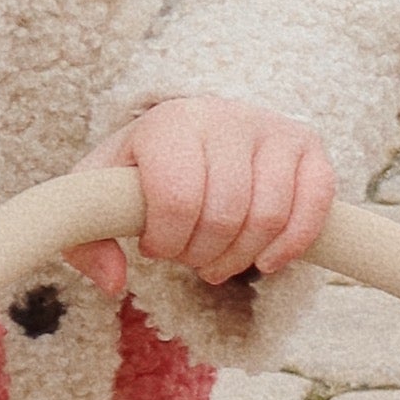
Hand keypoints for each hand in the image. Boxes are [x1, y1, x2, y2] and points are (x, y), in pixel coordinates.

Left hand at [86, 98, 338, 301]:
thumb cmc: (148, 167)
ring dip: (242, 258)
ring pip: (269, 217)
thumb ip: (85, 238)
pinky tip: (266, 260)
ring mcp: (273, 129)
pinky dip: (291, 245)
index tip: (154, 247)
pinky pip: (315, 206)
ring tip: (220, 261)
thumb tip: (113, 283)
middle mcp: (225, 116)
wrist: (197, 127)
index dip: (166, 242)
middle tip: (189, 258)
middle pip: (225, 214)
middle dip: (202, 255)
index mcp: (170, 122)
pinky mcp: (308, 146)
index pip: (177, 199)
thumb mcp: (103, 193)